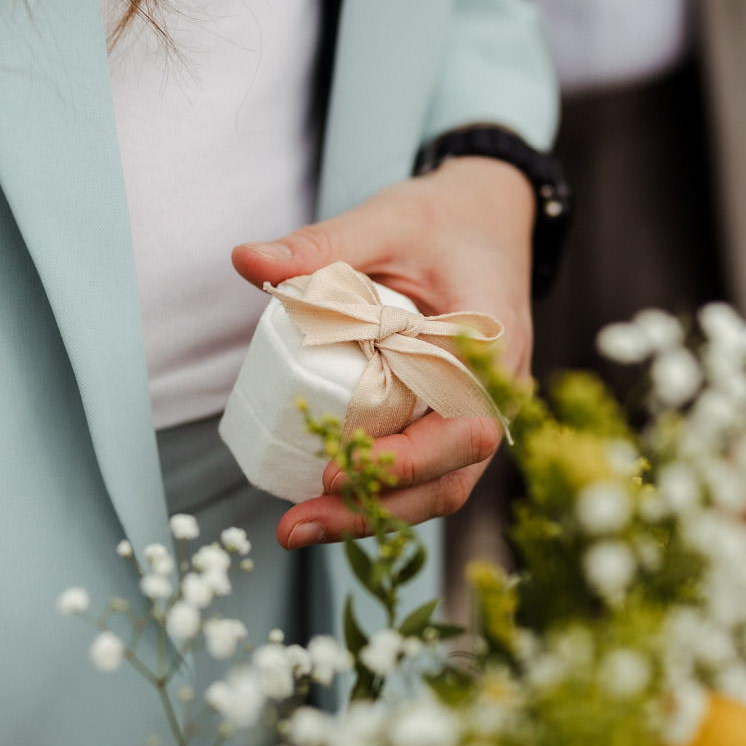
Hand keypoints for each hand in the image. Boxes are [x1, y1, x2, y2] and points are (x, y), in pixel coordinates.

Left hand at [231, 156, 534, 547]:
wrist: (489, 218)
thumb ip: (323, 244)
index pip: (461, 417)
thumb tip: (247, 261)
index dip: (406, 455)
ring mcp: (482, 410)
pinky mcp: (456, 419)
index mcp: (492, 340)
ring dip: (377, 514)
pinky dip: (382, 494)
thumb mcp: (387, 219)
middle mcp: (498, 388)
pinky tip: (325, 506)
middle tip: (300, 523)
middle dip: (380, 505)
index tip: (337, 464)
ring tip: (300, 527)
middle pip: (454, 471)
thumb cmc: (444, 220)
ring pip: (444, 484)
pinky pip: (430, 471)